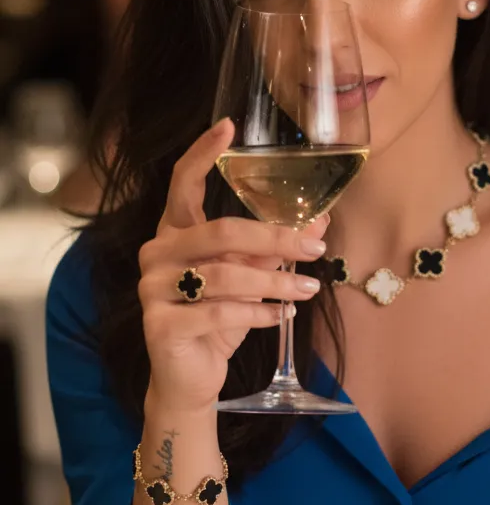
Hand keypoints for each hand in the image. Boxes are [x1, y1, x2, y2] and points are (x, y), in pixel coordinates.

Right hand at [138, 119, 327, 413]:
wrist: (189, 378)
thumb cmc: (217, 320)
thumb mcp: (250, 279)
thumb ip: (273, 249)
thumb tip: (320, 221)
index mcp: (174, 232)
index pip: (183, 183)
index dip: (203, 152)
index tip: (228, 125)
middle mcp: (157, 253)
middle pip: (220, 231)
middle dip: (275, 237)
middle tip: (315, 246)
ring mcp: (153, 289)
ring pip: (225, 275)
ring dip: (276, 281)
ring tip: (309, 288)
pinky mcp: (160, 325)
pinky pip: (219, 312)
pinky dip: (259, 315)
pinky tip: (282, 316)